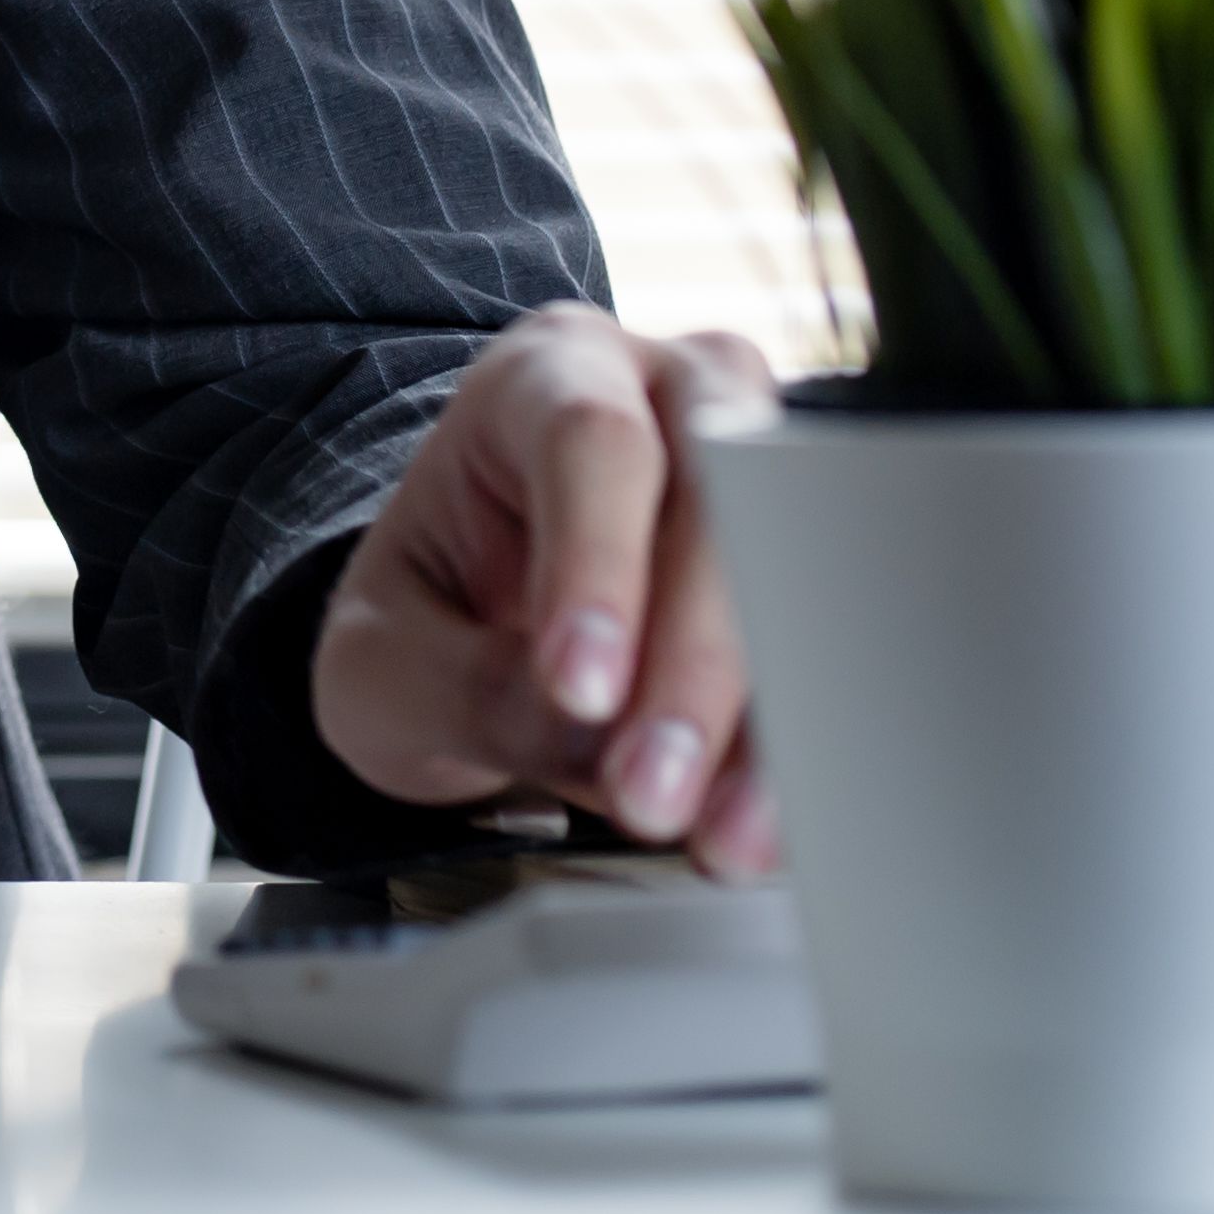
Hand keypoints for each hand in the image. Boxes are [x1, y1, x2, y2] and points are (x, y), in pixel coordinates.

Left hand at [310, 305, 778, 872]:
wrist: (476, 625)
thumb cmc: (431, 609)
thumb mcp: (382, 653)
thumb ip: (460, 682)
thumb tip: (590, 731)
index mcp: (546, 375)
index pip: (589, 440)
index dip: (598, 563)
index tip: (582, 689)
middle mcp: (676, 399)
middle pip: (719, 502)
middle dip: (692, 663)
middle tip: (650, 793)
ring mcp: (766, 476)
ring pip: (800, 579)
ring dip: (765, 725)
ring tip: (719, 838)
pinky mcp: (814, 570)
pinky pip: (831, 651)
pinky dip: (798, 749)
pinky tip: (766, 828)